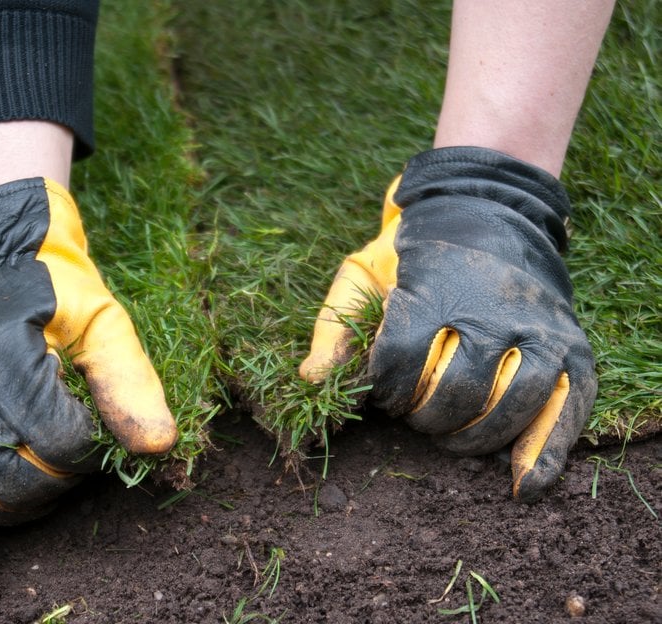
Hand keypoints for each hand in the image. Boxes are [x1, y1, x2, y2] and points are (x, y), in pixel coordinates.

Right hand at [0, 178, 175, 597]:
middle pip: (16, 477)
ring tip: (45, 483)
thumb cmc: (57, 294)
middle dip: (60, 480)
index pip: (57, 441)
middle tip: (76, 456)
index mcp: (4, 355)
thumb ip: (129, 380)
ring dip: (22, 506)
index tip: (97, 434)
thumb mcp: (105, 321)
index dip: (90, 451)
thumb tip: (158, 447)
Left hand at [300, 147, 596, 501]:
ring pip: (510, 406)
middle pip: (457, 392)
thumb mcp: (362, 275)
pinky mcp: (572, 348)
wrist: (486, 214)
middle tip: (416, 414)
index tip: (384, 391)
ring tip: (449, 436)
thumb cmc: (414, 258)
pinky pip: (565, 410)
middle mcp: (495, 309)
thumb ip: (334, 328)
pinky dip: (546, 454)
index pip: (402, 360)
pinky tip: (523, 485)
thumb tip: (310, 381)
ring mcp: (539, 329)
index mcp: (436, 289)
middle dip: (426, 417)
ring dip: (472, 438)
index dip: (386, 389)